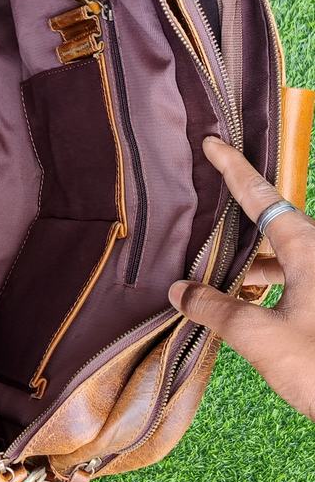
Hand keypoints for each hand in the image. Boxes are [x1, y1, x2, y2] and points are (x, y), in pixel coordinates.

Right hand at [169, 136, 314, 419]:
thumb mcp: (260, 337)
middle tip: (208, 206)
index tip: (213, 143)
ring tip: (216, 266)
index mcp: (307, 249)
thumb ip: (215, 310)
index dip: (233, 169)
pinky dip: (271, 282)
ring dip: (253, 259)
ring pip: (287, 254)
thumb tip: (179, 290)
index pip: (261, 196)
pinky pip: (299, 278)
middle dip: (238, 216)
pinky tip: (248, 301)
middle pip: (275, 223)